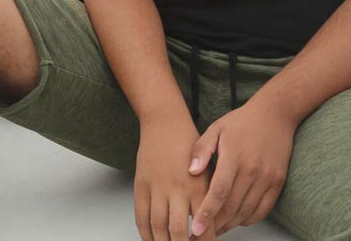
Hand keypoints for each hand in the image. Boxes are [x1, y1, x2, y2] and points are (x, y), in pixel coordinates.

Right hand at [134, 118, 214, 240]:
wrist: (165, 122)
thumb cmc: (189, 144)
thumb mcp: (207, 169)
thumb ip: (208, 196)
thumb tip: (209, 224)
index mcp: (198, 188)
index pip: (204, 227)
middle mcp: (178, 190)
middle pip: (179, 232)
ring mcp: (157, 188)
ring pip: (158, 227)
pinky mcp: (141, 184)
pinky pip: (141, 215)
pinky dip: (145, 232)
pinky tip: (150, 239)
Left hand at [188, 98, 295, 235]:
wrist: (275, 115)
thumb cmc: (241, 122)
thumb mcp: (215, 128)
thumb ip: (201, 150)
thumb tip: (191, 172)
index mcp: (234, 157)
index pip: (219, 192)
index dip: (207, 212)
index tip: (196, 228)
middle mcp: (252, 170)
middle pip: (232, 206)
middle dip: (215, 223)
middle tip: (201, 233)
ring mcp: (267, 178)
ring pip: (247, 211)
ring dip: (230, 223)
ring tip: (215, 228)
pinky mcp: (278, 182)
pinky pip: (263, 209)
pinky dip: (249, 219)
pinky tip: (236, 219)